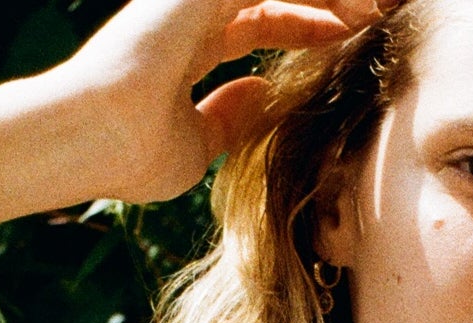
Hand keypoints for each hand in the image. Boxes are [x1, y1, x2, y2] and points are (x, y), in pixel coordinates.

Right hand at [0, 0, 388, 235]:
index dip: (309, 24)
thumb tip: (262, 99)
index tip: (351, 38)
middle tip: (381, 9)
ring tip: (378, 2)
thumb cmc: (129, 156)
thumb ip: (228, 119)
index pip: (262, 18)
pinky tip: (350, 3)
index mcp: (190, 43)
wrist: (91, 141)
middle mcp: (194, 11)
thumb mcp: (195, 145)